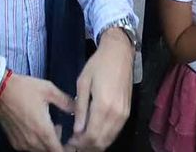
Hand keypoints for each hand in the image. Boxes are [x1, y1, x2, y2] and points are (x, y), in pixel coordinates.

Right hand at [0, 73, 73, 151]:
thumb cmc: (25, 88)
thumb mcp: (49, 90)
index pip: (59, 151)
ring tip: (47, 127)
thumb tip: (78, 109)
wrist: (0, 90)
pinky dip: (36, 143)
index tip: (71, 140)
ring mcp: (22, 143)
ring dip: (47, 144)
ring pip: (40, 151)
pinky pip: (29, 149)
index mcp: (43, 130)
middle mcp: (33, 141)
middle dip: (58, 144)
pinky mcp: (15, 142)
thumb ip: (66, 102)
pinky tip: (35, 129)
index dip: (68, 149)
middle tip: (59, 128)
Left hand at [68, 31, 132, 151]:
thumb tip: (77, 131)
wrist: (120, 53)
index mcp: (103, 106)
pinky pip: (115, 132)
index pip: (91, 135)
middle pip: (101, 141)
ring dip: (95, 144)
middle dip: (86, 147)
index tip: (68, 142)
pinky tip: (93, 134)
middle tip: (73, 144)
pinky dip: (104, 137)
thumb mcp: (83, 83)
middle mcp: (116, 114)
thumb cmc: (98, 65)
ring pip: (109, 139)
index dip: (79, 143)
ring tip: (81, 141)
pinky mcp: (127, 113)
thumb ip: (81, 108)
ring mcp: (124, 115)